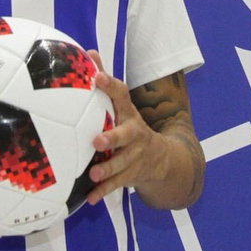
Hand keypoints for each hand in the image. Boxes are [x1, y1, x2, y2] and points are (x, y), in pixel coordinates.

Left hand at [82, 50, 166, 206]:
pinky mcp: (131, 175)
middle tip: (97, 141)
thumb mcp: (121, 105)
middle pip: (126, 135)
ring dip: (108, 168)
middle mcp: (134, 133)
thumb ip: (106, 82)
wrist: (161, 159)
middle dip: (113, 138)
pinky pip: (117, 185)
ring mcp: (135, 156)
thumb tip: (89, 53)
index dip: (109, 84)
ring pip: (122, 163)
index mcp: (128, 113)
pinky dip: (103, 192)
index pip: (121, 95)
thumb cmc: (129, 125)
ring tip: (93, 173)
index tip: (95, 76)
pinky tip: (90, 198)